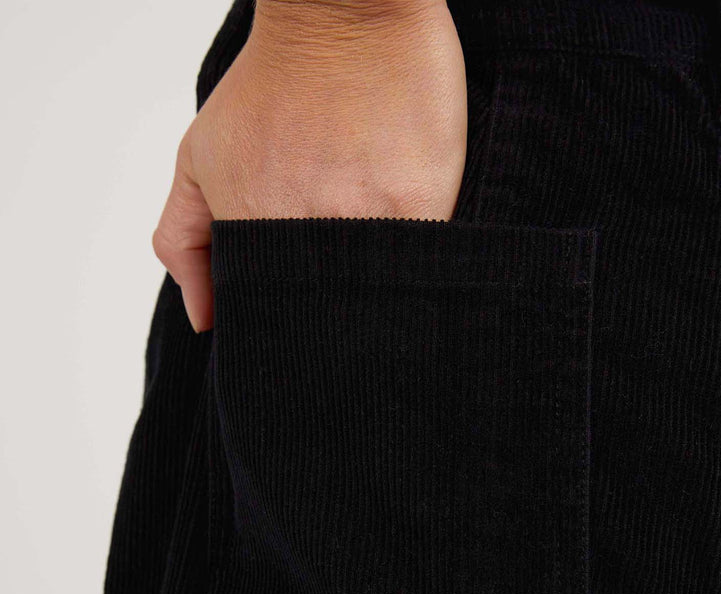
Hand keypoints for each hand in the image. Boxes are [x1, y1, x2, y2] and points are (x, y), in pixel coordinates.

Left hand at [151, 0, 467, 332]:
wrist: (343, 11)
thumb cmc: (272, 80)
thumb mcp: (200, 155)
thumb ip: (185, 239)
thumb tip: (203, 318)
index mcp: (251, 233)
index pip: (269, 316)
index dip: (286, 323)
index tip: (301, 313)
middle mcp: (304, 236)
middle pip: (324, 315)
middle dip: (330, 316)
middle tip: (341, 288)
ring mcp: (364, 223)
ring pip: (374, 297)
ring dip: (376, 292)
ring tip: (375, 260)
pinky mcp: (420, 205)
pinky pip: (423, 266)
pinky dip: (418, 268)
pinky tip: (410, 247)